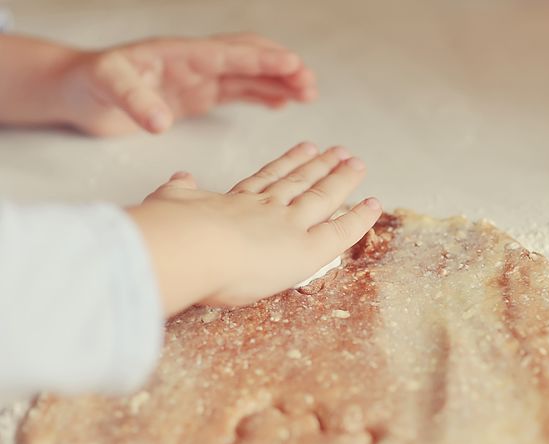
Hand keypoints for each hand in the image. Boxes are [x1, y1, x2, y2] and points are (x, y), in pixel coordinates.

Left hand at [59, 33, 315, 135]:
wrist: (77, 91)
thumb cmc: (89, 82)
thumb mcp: (106, 87)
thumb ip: (134, 101)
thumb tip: (160, 122)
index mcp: (179, 55)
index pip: (229, 54)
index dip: (262, 59)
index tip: (292, 64)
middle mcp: (194, 63)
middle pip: (248, 59)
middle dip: (281, 68)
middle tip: (309, 84)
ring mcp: (197, 79)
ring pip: (248, 75)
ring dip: (278, 81)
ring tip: (307, 93)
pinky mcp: (196, 96)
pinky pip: (236, 91)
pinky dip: (261, 94)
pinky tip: (280, 102)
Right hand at [128, 143, 380, 315]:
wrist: (185, 246)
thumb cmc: (167, 234)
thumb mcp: (166, 203)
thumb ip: (176, 192)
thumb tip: (179, 176)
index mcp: (231, 202)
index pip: (265, 180)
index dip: (286, 164)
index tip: (302, 149)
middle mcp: (265, 209)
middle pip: (299, 182)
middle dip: (320, 166)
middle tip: (339, 150)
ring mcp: (288, 225)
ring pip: (322, 198)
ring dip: (342, 180)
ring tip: (357, 164)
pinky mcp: (306, 249)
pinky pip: (340, 233)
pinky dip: (359, 219)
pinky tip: (373, 206)